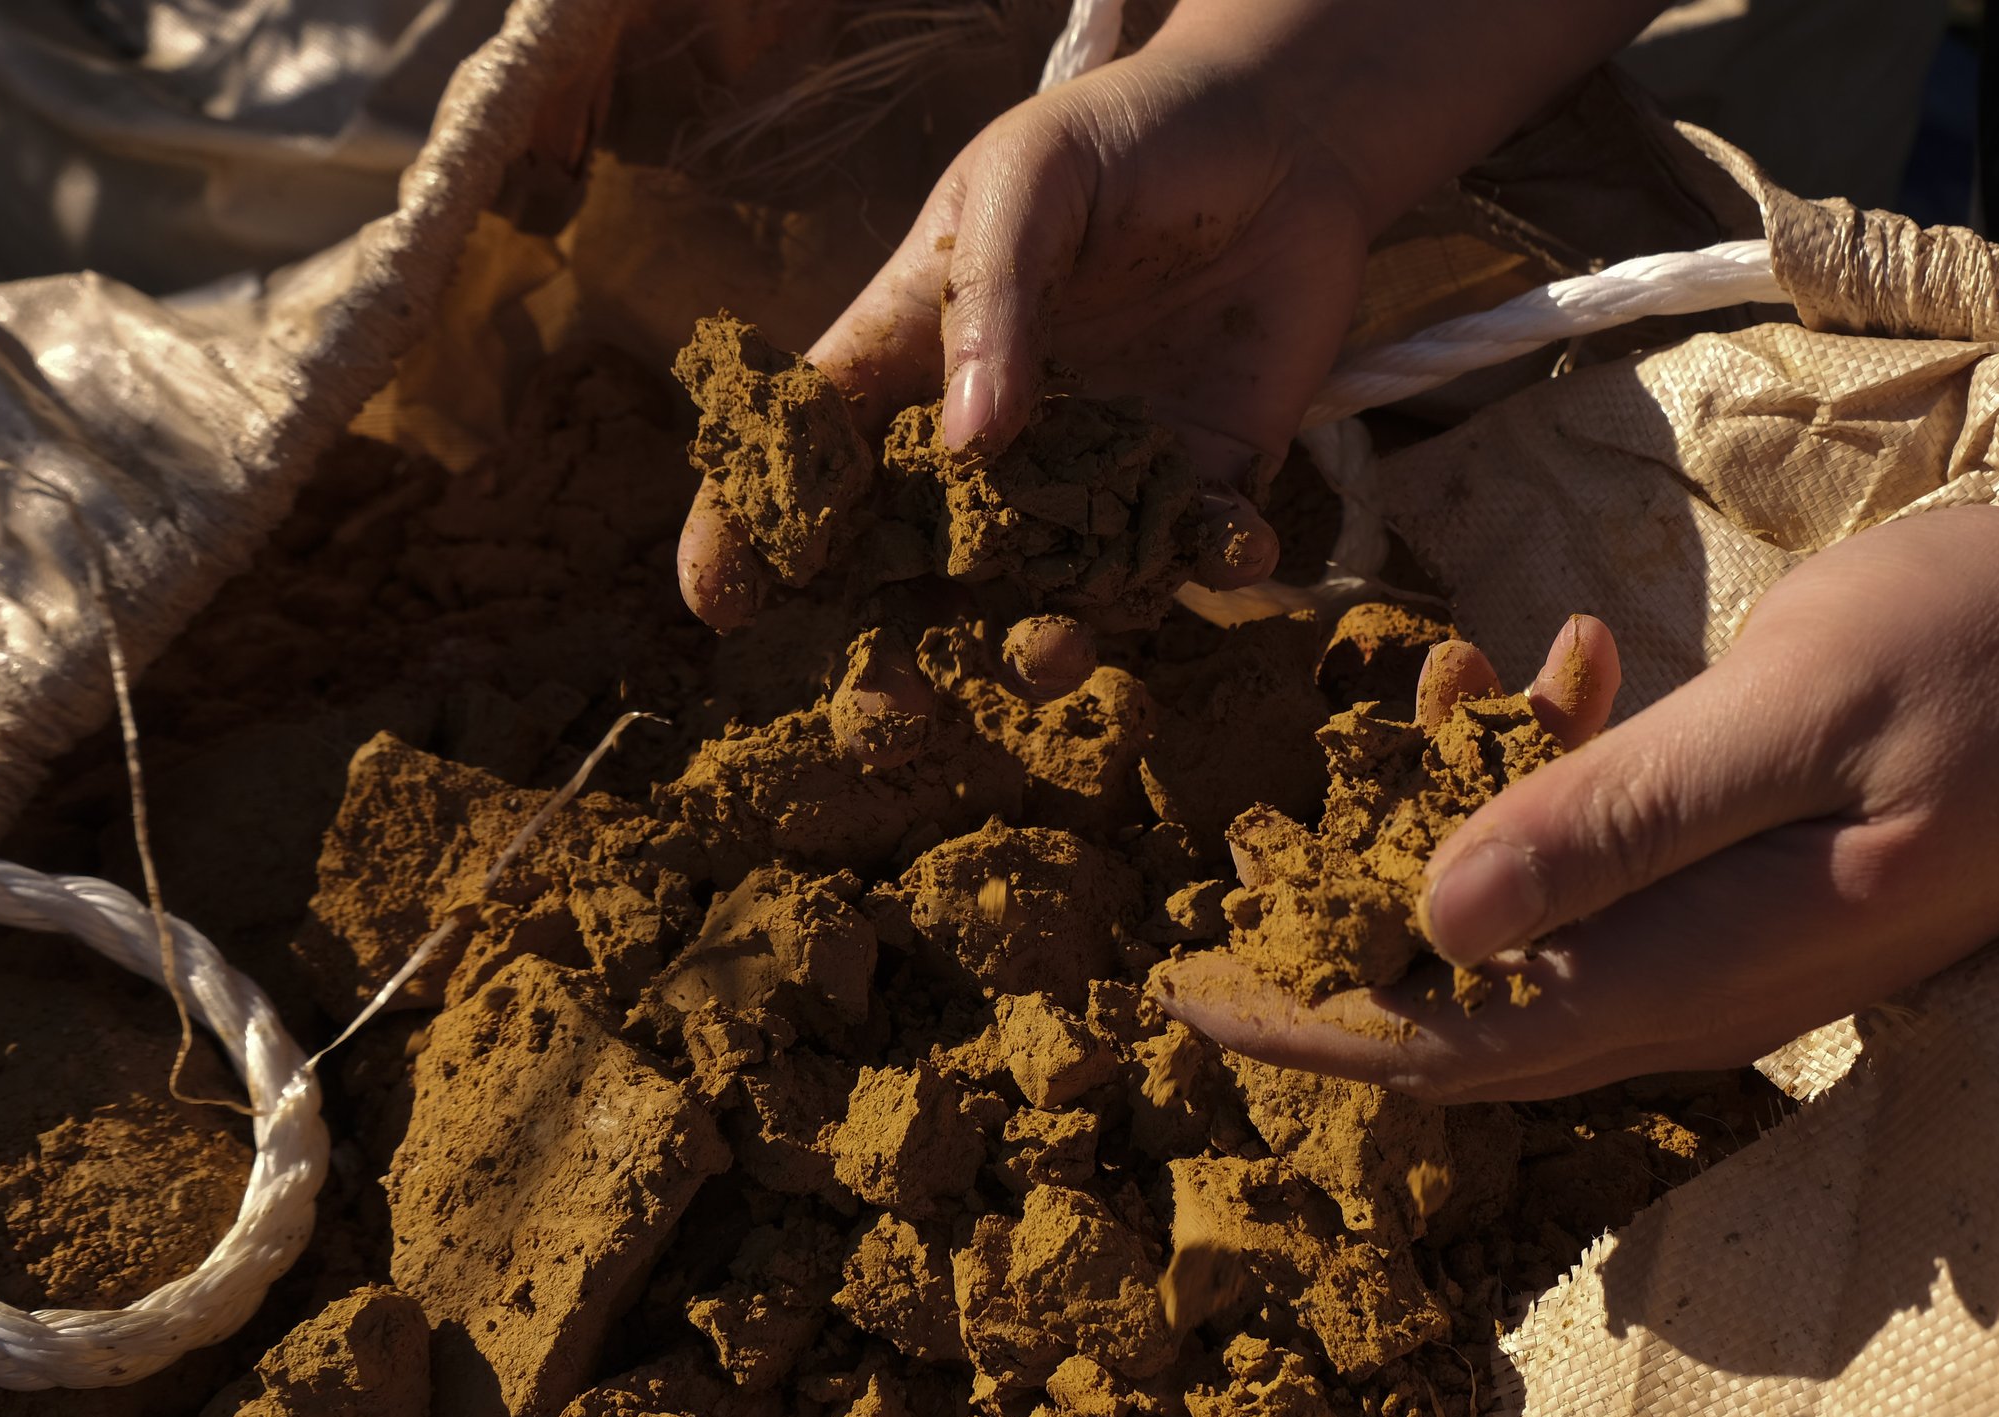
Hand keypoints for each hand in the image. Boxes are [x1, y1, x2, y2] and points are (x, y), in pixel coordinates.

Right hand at [675, 45, 1370, 629]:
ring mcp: (1097, 477)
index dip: (750, 530)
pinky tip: (1240, 545)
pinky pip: (1197, 554)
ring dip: (1047, 644)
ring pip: (1050, 597)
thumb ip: (990, 303)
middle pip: (914, 577)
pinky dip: (1218, 563)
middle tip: (889, 706)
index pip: (810, 460)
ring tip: (1053, 651)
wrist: (1280, 128)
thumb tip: (972, 444)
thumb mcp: (1027, 182)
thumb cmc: (1118, 140)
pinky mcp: (1202, 481)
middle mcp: (993, 446)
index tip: (718, 598)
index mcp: (911, 363)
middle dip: (893, 657)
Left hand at [1160, 446, 1998, 1100]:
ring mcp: (1735, 949)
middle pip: (1469, 1008)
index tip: (1188, 993)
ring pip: (1536, 929)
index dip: (1310, 1026)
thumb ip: (1618, 822)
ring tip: (1446, 680)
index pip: (1452, 1049)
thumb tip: (1436, 919)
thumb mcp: (1793, 716)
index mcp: (1693, 971)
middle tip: (1270, 820)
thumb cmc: (1995, 670)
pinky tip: (1583, 662)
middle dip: (1352, 921)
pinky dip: (1563, 778)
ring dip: (1459, 822)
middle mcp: (1700, 991)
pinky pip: (1614, 869)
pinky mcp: (1761, 893)